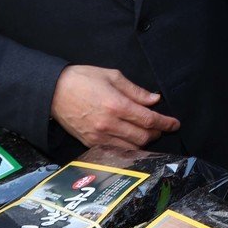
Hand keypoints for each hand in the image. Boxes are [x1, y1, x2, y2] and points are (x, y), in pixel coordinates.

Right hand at [51, 64, 180, 148]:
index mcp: (116, 105)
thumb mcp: (112, 76)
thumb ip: (135, 91)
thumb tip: (154, 100)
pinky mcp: (90, 143)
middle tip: (162, 127)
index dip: (165, 123)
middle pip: (142, 137)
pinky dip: (128, 148)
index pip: (149, 120)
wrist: (53, 91)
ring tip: (148, 133)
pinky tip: (132, 141)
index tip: (175, 124)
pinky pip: (116, 151)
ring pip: (131, 148)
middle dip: (157, 133)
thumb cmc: (82, 79)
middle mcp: (109, 124)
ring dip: (144, 142)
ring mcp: (99, 137)